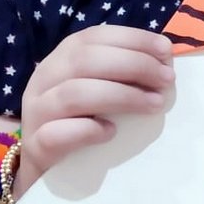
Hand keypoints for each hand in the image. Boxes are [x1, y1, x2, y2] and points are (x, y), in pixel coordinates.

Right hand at [20, 25, 173, 182]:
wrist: (42, 166)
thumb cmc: (79, 119)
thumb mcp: (96, 87)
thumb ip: (121, 72)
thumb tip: (164, 61)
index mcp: (62, 57)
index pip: (95, 36)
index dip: (132, 39)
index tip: (165, 50)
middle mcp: (45, 77)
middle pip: (86, 60)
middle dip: (134, 65)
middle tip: (167, 79)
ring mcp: (36, 111)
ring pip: (74, 94)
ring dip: (121, 96)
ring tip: (154, 104)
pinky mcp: (36, 145)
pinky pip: (58, 133)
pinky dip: (89, 130)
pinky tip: (111, 132)